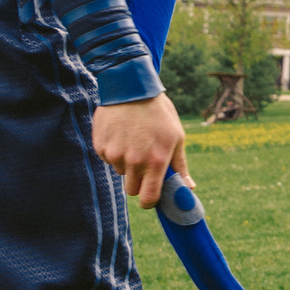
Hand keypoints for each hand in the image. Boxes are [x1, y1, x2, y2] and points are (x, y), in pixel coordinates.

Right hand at [92, 94, 187, 208]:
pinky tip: (121, 134)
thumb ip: (179, 165)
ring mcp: (115, 154)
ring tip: (133, 140)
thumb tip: (188, 188)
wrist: (131, 87)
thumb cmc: (159, 113)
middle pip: (132, 189)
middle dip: (138, 181)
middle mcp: (134, 161)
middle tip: (144, 163)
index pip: (149, 198)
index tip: (151, 198)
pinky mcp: (100, 146)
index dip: (150, 202)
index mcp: (156, 161)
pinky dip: (114, 151)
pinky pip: (108, 159)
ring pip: (120, 172)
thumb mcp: (176, 137)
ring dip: (126, 163)